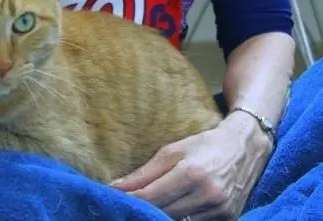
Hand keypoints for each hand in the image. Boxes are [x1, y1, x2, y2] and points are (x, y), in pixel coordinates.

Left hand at [111, 112, 272, 219]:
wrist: (245, 148)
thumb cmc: (204, 145)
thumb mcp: (172, 151)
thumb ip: (144, 173)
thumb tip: (116, 188)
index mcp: (191, 173)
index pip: (150, 196)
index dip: (129, 199)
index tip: (112, 197)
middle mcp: (208, 194)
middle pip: (162, 212)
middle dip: (142, 208)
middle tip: (126, 204)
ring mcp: (220, 210)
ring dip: (159, 215)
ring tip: (148, 206)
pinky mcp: (229, 218)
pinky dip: (179, 219)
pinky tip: (170, 210)